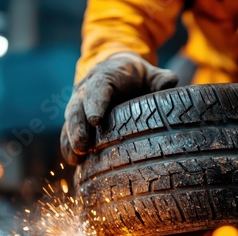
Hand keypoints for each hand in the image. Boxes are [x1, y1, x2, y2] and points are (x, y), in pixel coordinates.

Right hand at [61, 52, 178, 164]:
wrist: (119, 70)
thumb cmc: (139, 76)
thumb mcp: (152, 74)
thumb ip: (162, 79)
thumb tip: (170, 84)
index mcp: (106, 76)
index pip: (98, 87)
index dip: (95, 103)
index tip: (96, 120)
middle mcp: (87, 89)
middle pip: (77, 107)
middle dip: (77, 127)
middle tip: (82, 146)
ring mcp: (79, 104)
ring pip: (71, 121)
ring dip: (70, 140)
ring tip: (75, 159)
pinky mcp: (77, 118)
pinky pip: (68, 131)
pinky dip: (68, 146)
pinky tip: (74, 163)